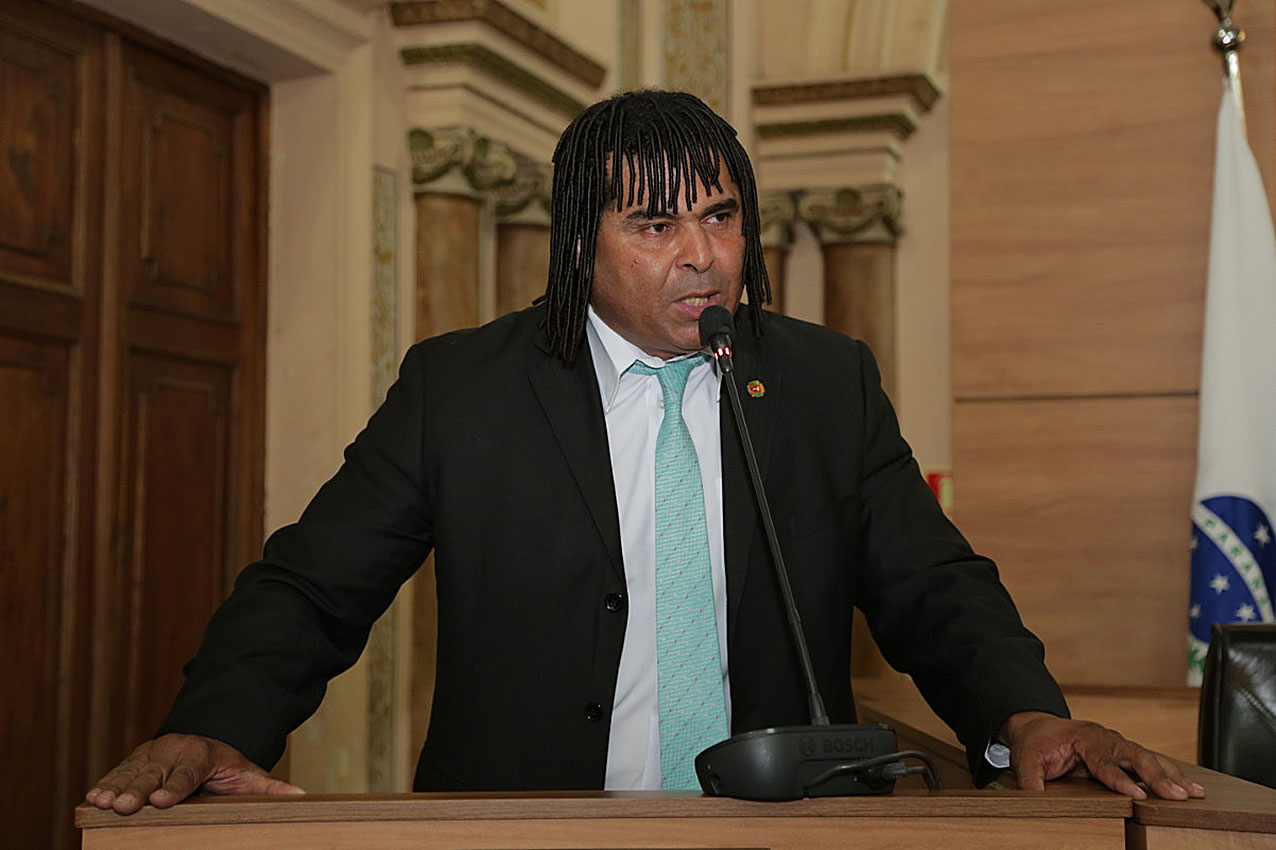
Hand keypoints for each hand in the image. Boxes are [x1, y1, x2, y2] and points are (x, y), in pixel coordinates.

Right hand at [85, 733, 303, 813]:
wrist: (205, 744)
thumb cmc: (226, 767)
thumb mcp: (249, 775)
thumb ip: (268, 788)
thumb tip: (299, 796)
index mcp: (203, 754)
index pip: (189, 773)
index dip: (176, 786)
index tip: (162, 801)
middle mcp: (174, 750)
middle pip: (156, 772)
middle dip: (141, 788)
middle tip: (128, 804)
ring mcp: (152, 754)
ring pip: (133, 771)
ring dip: (117, 786)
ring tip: (103, 802)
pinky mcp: (135, 760)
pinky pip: (119, 771)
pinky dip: (106, 783)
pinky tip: (93, 798)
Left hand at [1000, 712, 1205, 799]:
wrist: (1040, 727)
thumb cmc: (1036, 743)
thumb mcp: (1025, 760)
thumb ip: (1030, 781)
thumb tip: (1034, 803)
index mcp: (1084, 738)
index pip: (1104, 761)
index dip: (1120, 780)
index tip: (1138, 796)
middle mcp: (1107, 738)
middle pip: (1136, 756)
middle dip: (1157, 776)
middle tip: (1178, 795)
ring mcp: (1119, 745)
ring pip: (1150, 758)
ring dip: (1173, 776)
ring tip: (1196, 794)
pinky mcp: (1125, 754)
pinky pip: (1152, 763)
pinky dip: (1172, 774)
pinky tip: (1192, 789)